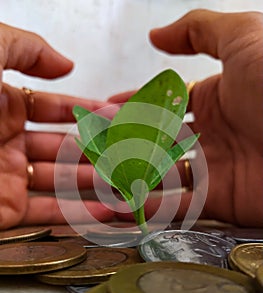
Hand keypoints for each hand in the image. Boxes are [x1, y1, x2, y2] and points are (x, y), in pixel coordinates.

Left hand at [0, 23, 113, 228]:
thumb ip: (25, 49)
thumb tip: (66, 64)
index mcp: (1, 106)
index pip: (55, 110)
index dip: (88, 112)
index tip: (118, 117)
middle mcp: (7, 143)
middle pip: (64, 148)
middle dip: (99, 149)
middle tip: (131, 153)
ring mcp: (8, 178)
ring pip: (62, 181)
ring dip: (96, 183)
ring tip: (129, 182)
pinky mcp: (5, 211)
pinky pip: (49, 212)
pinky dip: (79, 213)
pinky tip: (107, 209)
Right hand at [110, 10, 262, 226]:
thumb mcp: (244, 38)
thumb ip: (199, 31)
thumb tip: (156, 35)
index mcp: (217, 97)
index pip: (164, 102)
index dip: (133, 104)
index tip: (104, 108)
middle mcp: (212, 134)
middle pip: (158, 139)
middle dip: (124, 141)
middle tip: (92, 144)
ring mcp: (213, 168)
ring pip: (161, 173)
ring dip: (130, 175)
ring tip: (97, 175)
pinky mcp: (218, 199)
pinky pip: (177, 203)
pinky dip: (148, 205)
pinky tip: (120, 202)